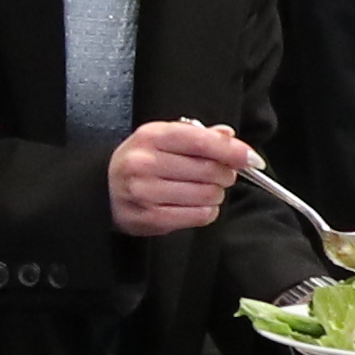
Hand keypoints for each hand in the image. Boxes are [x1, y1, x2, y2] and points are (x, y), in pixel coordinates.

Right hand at [106, 117, 251, 239]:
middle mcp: (145, 163)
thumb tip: (228, 135)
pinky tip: (200, 205)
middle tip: (223, 174)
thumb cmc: (139, 160)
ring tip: (207, 190)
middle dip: (226, 174)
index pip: (201, 142)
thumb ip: (197, 135)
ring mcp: (145, 193)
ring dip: (216, 194)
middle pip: (208, 170)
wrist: (102, 188)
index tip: (251, 158)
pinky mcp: (150, 218)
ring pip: (206, 195)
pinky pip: (197, 216)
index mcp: (151, 136)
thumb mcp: (162, 138)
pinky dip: (207, 211)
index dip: (233, 150)